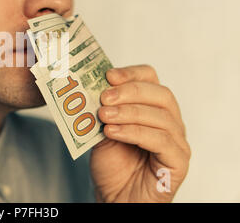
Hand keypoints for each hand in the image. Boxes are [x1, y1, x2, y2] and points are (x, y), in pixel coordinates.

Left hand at [90, 65, 190, 201]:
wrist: (116, 197)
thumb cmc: (113, 165)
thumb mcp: (102, 129)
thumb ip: (104, 109)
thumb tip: (93, 87)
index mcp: (152, 108)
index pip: (151, 79)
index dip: (131, 73)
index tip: (109, 75)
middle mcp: (170, 121)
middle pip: (160, 94)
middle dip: (130, 92)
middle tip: (105, 97)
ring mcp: (177, 142)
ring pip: (161, 117)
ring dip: (129, 113)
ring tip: (104, 116)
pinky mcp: (178, 162)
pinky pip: (161, 141)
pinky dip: (135, 133)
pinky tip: (114, 133)